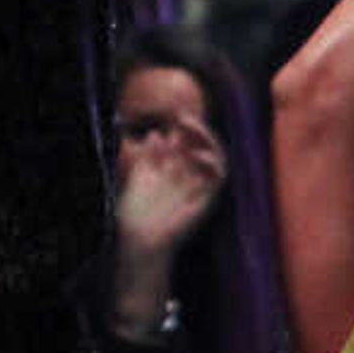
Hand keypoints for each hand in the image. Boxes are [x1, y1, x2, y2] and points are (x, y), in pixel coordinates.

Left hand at [115, 117, 228, 262]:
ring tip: (190, 127)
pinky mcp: (205, 199)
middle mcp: (188, 175)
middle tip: (182, 116)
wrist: (139, 239)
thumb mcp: (139, 176)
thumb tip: (158, 132)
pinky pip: (218, 178)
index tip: (172, 113)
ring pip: (216, 156)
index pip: (185, 141)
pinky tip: (195, 153)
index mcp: (171, 169)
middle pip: (202, 145)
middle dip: (197, 128)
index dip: (183, 126)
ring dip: (207, 139)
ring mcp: (198, 187)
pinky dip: (212, 162)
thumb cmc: (135, 212)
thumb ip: (149, 155)